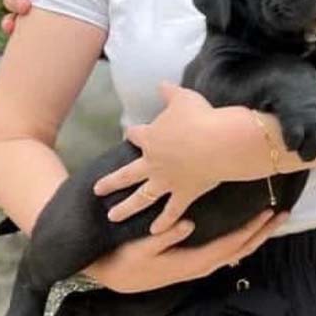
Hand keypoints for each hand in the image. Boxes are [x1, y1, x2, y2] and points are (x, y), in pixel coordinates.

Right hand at [84, 210, 287, 292]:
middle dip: (263, 232)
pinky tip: (248, 230)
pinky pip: (226, 252)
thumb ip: (164, 237)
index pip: (231, 245)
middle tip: (283, 213)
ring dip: (256, 236)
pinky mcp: (195, 263)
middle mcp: (202, 267)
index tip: (269, 213)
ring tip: (272, 219)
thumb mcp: (140, 248)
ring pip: (236, 252)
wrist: (112, 278)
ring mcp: (199, 267)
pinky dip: (242, 240)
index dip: (251, 229)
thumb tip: (188, 223)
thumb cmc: (124, 259)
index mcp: (193, 262)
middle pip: (241, 249)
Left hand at [95, 81, 228, 232]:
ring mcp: (167, 181)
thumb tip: (161, 84)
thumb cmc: (200, 117)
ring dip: (127, 208)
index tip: (130, 134)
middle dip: (111, 182)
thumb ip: (169, 93)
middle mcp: (153, 162)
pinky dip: (163, 222)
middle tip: (97, 190)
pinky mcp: (184, 193)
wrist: (218, 141)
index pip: (136, 135)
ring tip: (113, 217)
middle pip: (127, 173)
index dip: (134, 134)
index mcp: (151, 138)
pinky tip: (154, 231)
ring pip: (142, 197)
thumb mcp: (183, 98)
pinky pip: (172, 211)